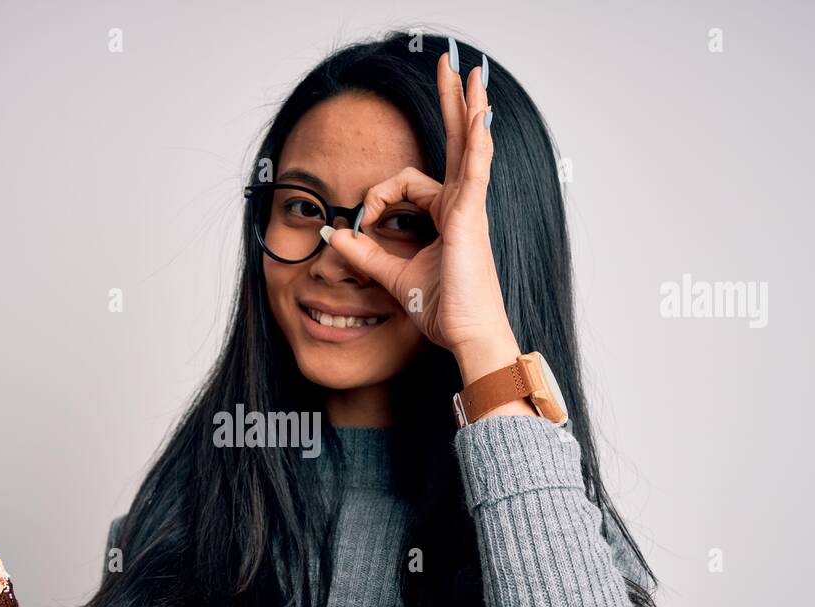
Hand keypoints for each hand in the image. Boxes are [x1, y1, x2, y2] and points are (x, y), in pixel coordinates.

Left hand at [320, 51, 526, 386]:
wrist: (466, 334)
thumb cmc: (442, 309)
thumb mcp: (392, 276)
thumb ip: (364, 254)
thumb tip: (334, 235)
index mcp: (446, 217)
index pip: (406, 184)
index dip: (376, 197)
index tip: (362, 226)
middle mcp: (461, 206)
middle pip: (454, 143)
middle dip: (451, 103)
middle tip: (450, 64)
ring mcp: (469, 208)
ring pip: (466, 146)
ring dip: (467, 106)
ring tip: (470, 71)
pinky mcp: (470, 217)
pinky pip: (473, 170)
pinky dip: (476, 141)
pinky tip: (480, 113)